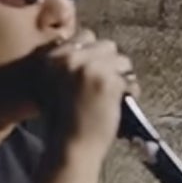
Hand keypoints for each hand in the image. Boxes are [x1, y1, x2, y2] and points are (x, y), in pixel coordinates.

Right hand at [33, 29, 134, 155]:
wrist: (71, 146)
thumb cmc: (62, 122)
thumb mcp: (50, 86)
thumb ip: (65, 64)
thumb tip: (90, 49)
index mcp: (53, 57)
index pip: (85, 36)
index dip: (95, 53)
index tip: (97, 70)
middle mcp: (70, 58)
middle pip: (105, 45)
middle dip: (110, 63)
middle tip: (109, 82)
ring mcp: (90, 68)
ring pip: (121, 60)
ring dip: (122, 75)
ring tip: (117, 93)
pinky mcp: (108, 82)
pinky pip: (129, 78)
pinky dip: (131, 90)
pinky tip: (125, 101)